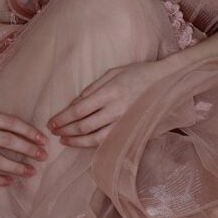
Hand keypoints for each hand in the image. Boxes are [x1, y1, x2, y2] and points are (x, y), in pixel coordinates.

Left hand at [47, 61, 170, 147]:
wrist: (166, 81)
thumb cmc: (137, 73)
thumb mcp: (112, 73)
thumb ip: (92, 89)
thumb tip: (74, 104)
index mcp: (109, 92)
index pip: (79, 110)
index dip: (62, 118)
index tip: (51, 122)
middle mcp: (116, 109)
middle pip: (84, 126)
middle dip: (65, 130)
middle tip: (53, 132)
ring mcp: (124, 122)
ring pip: (96, 138)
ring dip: (77, 141)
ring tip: (64, 140)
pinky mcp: (131, 130)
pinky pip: (109, 141)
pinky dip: (94, 144)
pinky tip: (84, 143)